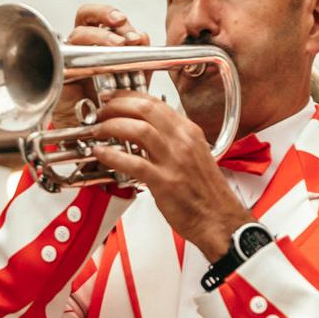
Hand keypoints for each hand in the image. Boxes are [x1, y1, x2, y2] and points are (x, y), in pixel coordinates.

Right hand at [59, 5, 150, 130]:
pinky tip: (96, 64)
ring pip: (78, 33)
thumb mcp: (133, 80)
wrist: (93, 130)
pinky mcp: (60, 71)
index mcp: (100, 42)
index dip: (117, 18)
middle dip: (106, 16)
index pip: (104, 18)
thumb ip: (141, 60)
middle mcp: (83, 45)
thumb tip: (142, 36)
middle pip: (87, 16)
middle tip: (127, 35)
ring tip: (119, 46)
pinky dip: (80, 56)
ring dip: (100, 36)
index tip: (135, 34)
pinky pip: (65, 56)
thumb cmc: (109, 105)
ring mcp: (69, 56)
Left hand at [86, 93, 252, 256]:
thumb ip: (171, 142)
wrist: (219, 220)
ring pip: (138, 130)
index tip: (113, 97)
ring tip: (99, 130)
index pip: (156, 102)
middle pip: (145, 109)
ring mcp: (174, 160)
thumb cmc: (206, 194)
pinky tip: (101, 154)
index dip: (128, 96)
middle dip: (117, 106)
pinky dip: (112, 155)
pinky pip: (133, 162)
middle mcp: (183, 141)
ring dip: (112, 126)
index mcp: (189, 132)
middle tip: (102, 111)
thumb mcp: (194, 156)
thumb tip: (145, 133)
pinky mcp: (165, 182)